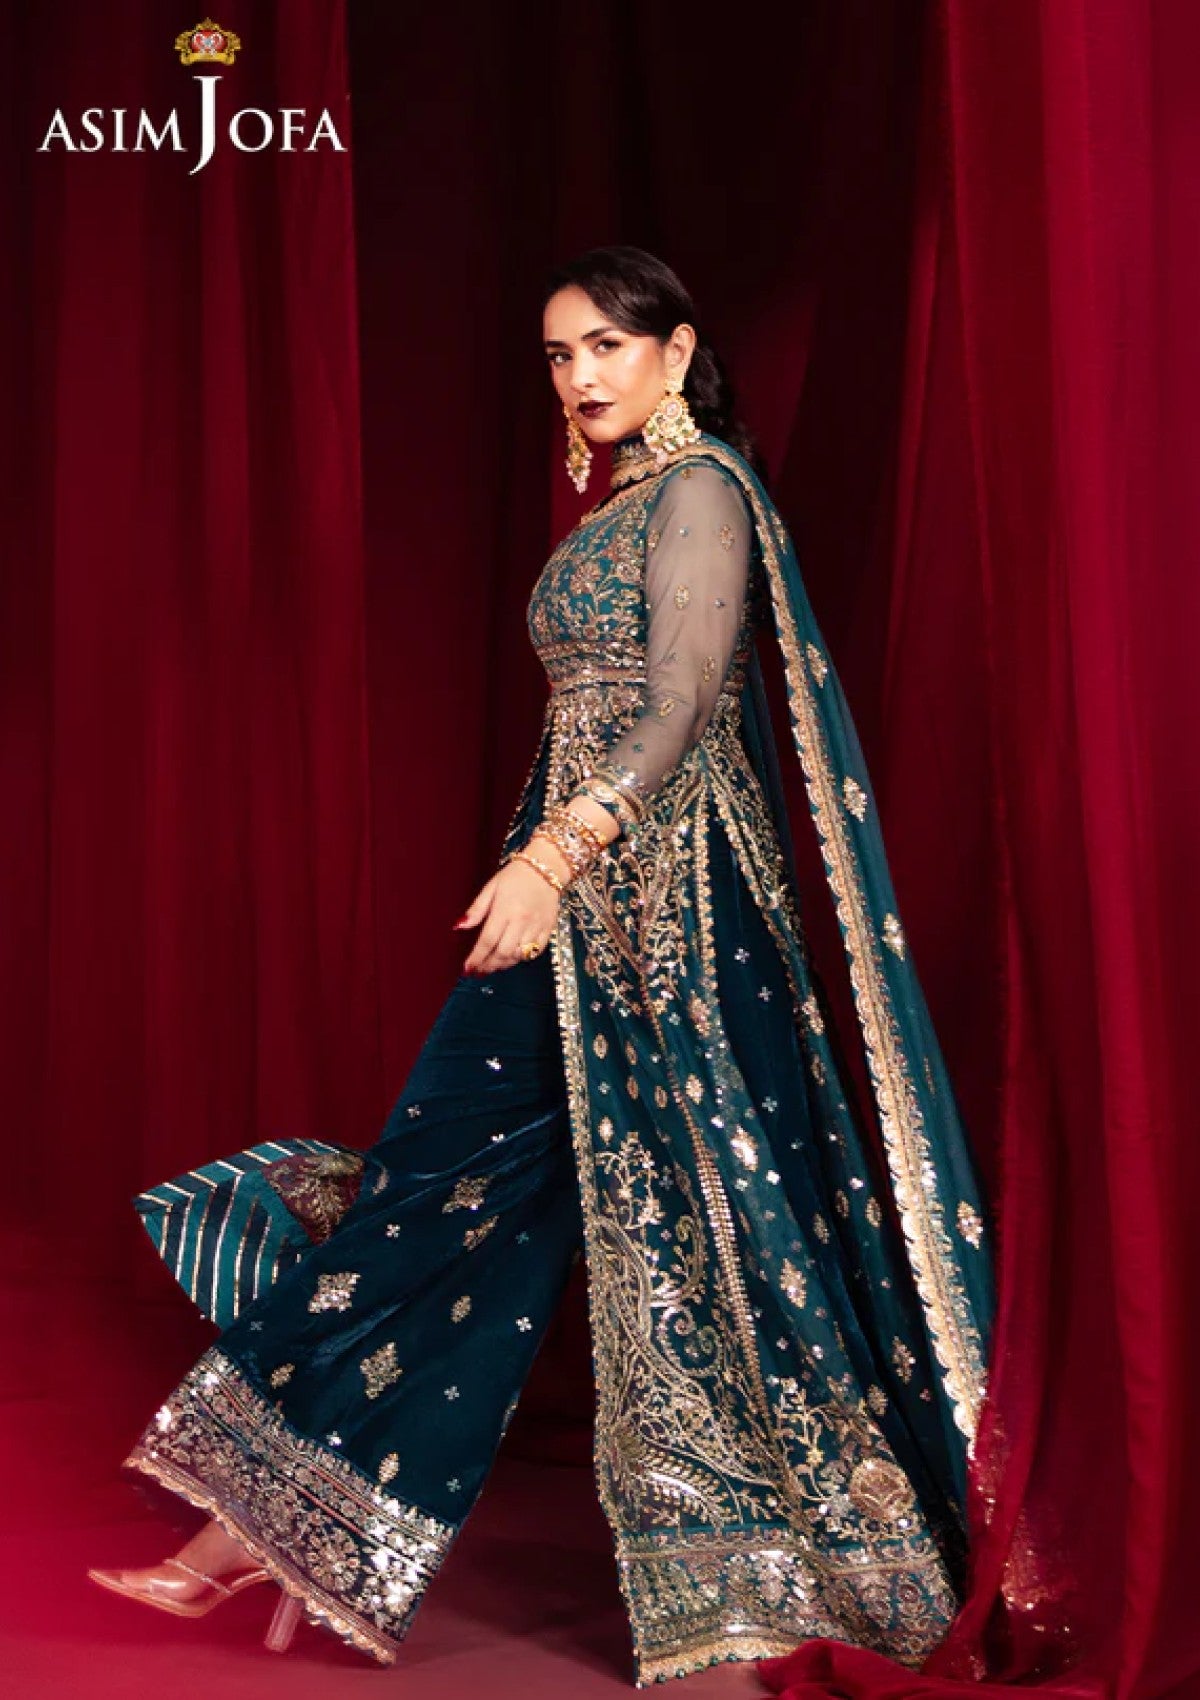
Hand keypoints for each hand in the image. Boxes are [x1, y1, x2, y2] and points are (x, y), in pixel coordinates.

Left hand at [456, 859, 561, 974]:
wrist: (546, 867)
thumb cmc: (515, 876)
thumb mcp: (491, 887)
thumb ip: (476, 910)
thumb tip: (459, 927)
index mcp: (504, 910)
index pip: (487, 941)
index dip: (476, 958)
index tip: (467, 968)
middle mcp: (521, 921)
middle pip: (503, 953)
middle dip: (489, 966)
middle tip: (479, 972)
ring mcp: (537, 926)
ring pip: (519, 955)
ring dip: (504, 964)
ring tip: (493, 966)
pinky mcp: (548, 929)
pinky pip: (536, 952)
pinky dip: (523, 958)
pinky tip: (513, 957)